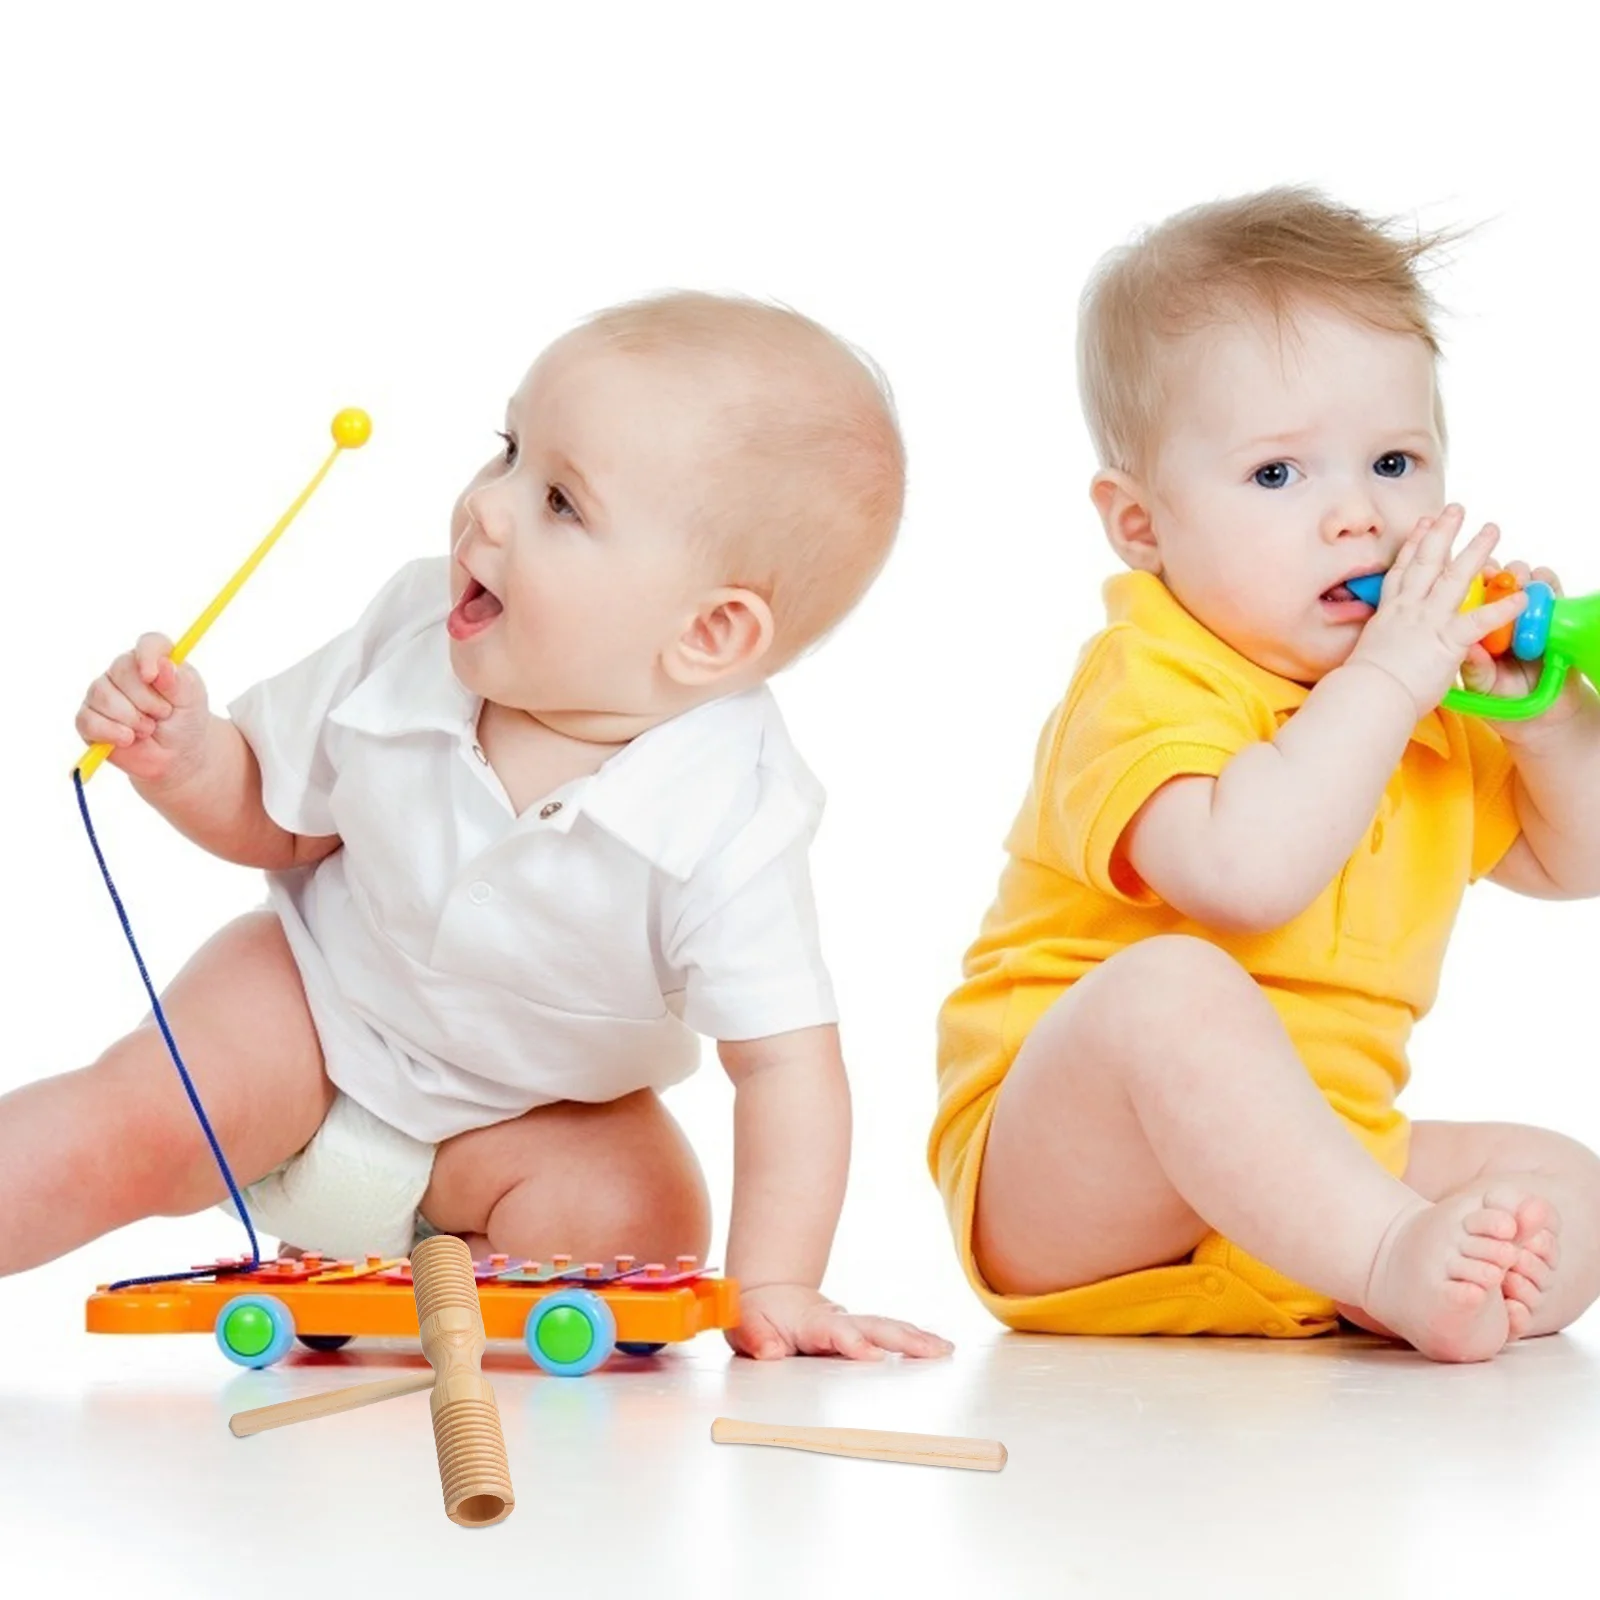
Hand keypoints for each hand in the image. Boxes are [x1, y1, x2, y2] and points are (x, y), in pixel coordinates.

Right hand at [75, 633, 211, 785]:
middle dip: (146, 700)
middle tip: (163, 714)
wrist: (176, 753)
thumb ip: (180, 682)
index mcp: (154, 659)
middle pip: (121, 670)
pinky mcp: (88, 718)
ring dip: (132, 719)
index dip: (148, 656)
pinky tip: (128, 739)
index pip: (148, 643)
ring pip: (103, 696)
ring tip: (149, 729)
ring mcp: (103, 693)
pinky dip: (113, 733)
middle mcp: (124, 671)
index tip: (151, 677)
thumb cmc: (185, 720)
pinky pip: (89, 721)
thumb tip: (164, 664)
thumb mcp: (192, 701)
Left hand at [727, 1282, 953, 1361]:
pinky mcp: (859, 1332)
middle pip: (874, 1326)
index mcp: (811, 1321)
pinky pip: (888, 1334)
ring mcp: (851, 1325)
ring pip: (887, 1328)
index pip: (836, 1332)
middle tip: (934, 1350)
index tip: (872, 1356)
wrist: (770, 1293)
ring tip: (945, 1349)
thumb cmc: (757, 1311)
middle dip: (904, 1338)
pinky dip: (913, 1340)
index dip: (853, 1342)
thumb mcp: (743, 1322)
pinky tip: (936, 1349)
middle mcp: (837, 1320)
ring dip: (916, 1338)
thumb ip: (755, 1336)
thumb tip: (769, 1352)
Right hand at [1346, 505, 1525, 717]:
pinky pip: (1479, 621)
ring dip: (1475, 551)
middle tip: (1455, 509)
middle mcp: (1408, 609)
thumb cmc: (1362, 684)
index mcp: (1389, 613)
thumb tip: (1384, 647)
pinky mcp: (1446, 641)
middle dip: (1442, 532)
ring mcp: (1427, 621)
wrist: (1367, 695)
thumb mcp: (1369, 654)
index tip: (1422, 525)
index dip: (1413, 545)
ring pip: (1453, 578)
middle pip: (1427, 562)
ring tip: (1491, 529)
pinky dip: (1501, 609)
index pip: (1403, 571)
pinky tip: (1521, 597)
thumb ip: (1385, 642)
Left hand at [1460, 560, 1588, 742]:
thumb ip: (1475, 668)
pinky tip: (1541, 587)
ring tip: (1519, 582)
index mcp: (1473, 626)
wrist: (1540, 712)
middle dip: (1497, 571)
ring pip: (1524, 580)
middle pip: (1497, 579)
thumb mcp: (1483, 685)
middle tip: (1495, 574)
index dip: (1469, 583)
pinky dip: (1547, 583)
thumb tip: (1467, 649)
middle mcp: (1498, 613)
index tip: (1468, 580)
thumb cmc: (1503, 696)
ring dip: (1522, 575)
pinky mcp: (1555, 613)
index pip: (1469, 595)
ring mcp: (1527, 611)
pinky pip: (1552, 590)